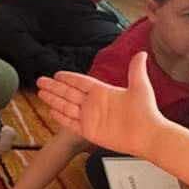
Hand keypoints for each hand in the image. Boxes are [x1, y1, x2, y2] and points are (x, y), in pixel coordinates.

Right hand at [37, 55, 167, 157]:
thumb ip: (136, 70)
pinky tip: (52, 111)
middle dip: (54, 87)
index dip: (68, 78)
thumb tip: (141, 53)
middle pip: (69, 93)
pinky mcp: (89, 131)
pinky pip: (71, 123)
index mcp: (103, 92)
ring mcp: (91, 118)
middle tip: (40, 81)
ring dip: (53, 100)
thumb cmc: (146, 112)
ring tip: (41, 93)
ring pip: (66, 106)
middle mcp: (94, 104)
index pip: (81, 82)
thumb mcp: (140, 87)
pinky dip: (61, 117)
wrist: (147, 135)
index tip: (57, 74)